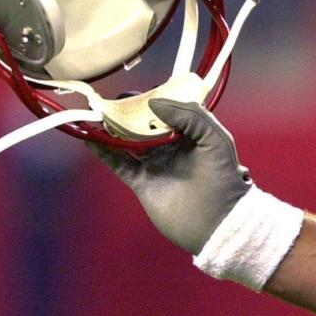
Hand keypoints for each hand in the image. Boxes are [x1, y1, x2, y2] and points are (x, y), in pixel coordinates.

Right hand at [91, 99, 251, 254]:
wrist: (218, 221)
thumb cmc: (223, 177)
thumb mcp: (215, 137)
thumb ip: (190, 115)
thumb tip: (154, 103)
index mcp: (190, 134)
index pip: (168, 111)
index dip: (153, 100)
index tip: (139, 93)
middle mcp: (170, 147)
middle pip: (144, 125)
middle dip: (129, 113)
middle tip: (113, 102)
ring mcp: (155, 164)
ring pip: (128, 142)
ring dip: (113, 129)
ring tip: (98, 114)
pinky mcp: (142, 182)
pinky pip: (119, 163)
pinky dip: (104, 152)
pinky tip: (91, 139)